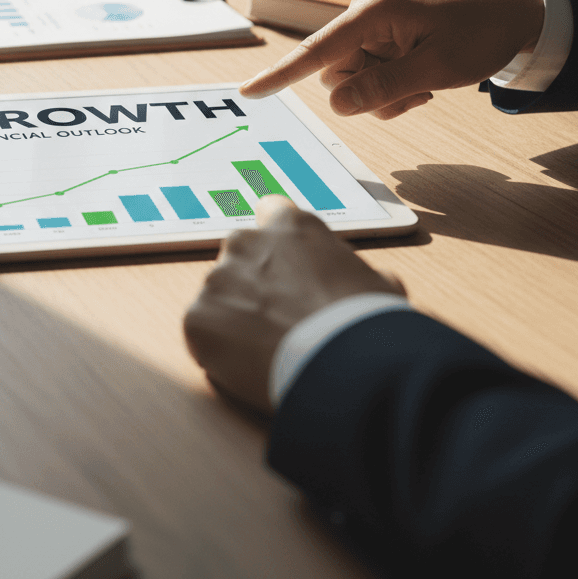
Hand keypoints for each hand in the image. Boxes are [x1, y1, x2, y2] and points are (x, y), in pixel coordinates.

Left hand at [184, 196, 403, 413]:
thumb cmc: (366, 324)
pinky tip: (249, 366)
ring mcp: (218, 278)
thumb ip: (360, 274)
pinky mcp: (197, 317)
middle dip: (253, 282)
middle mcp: (248, 242)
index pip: (272, 213)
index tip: (286, 264)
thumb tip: (375, 283)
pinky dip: (218, 349)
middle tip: (279, 318)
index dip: (279, 243)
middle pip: (240, 256)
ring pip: (219, 296)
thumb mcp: (380, 286)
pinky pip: (202, 332)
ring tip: (268, 350)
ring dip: (236, 317)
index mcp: (292, 226)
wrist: (341, 364)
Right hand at [239, 0, 543, 118]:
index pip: (317, 49)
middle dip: (366, 91)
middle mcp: (365, 9)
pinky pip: (368, 67)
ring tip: (423, 84)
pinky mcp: (383, 28)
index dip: (281, 74)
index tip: (249, 93)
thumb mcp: (437, 68)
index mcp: (374, 9)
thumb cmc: (483, 29)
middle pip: (334, 71)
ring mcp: (373, 19)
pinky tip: (420, 77)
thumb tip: (336, 105)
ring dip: (382, 90)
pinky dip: (390, 81)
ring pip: (351, 74)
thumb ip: (383, 88)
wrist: (519, 6)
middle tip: (414, 92)